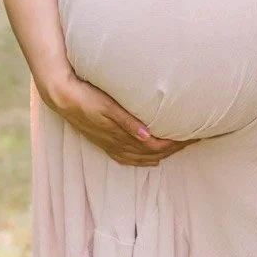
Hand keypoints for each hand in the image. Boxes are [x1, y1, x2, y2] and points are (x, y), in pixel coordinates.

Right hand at [40, 75, 193, 166]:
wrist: (62, 96)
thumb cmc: (86, 97)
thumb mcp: (107, 106)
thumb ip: (127, 122)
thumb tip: (148, 137)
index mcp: (120, 136)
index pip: (156, 146)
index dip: (175, 143)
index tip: (192, 136)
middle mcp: (117, 144)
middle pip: (152, 153)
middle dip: (174, 149)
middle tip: (194, 140)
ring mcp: (111, 145)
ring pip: (142, 158)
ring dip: (162, 154)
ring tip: (179, 147)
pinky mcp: (105, 142)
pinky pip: (128, 158)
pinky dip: (143, 160)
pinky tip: (150, 158)